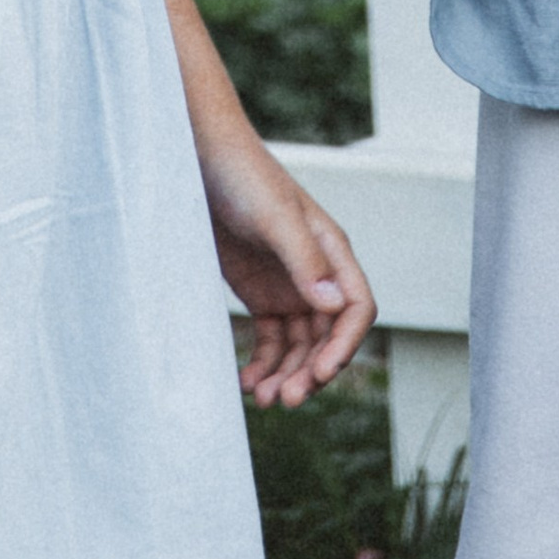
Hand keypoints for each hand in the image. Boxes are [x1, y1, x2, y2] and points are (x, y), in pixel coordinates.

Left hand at [202, 132, 376, 403]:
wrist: (202, 160)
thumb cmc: (245, 177)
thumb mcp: (275, 217)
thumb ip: (304, 260)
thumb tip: (335, 306)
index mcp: (331, 253)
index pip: (357, 309)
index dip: (345, 345)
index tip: (321, 372)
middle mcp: (316, 274)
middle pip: (327, 337)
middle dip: (311, 371)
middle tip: (286, 398)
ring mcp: (288, 287)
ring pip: (299, 346)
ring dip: (286, 374)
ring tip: (263, 399)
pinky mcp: (260, 295)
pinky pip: (271, 341)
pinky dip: (263, 364)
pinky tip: (246, 381)